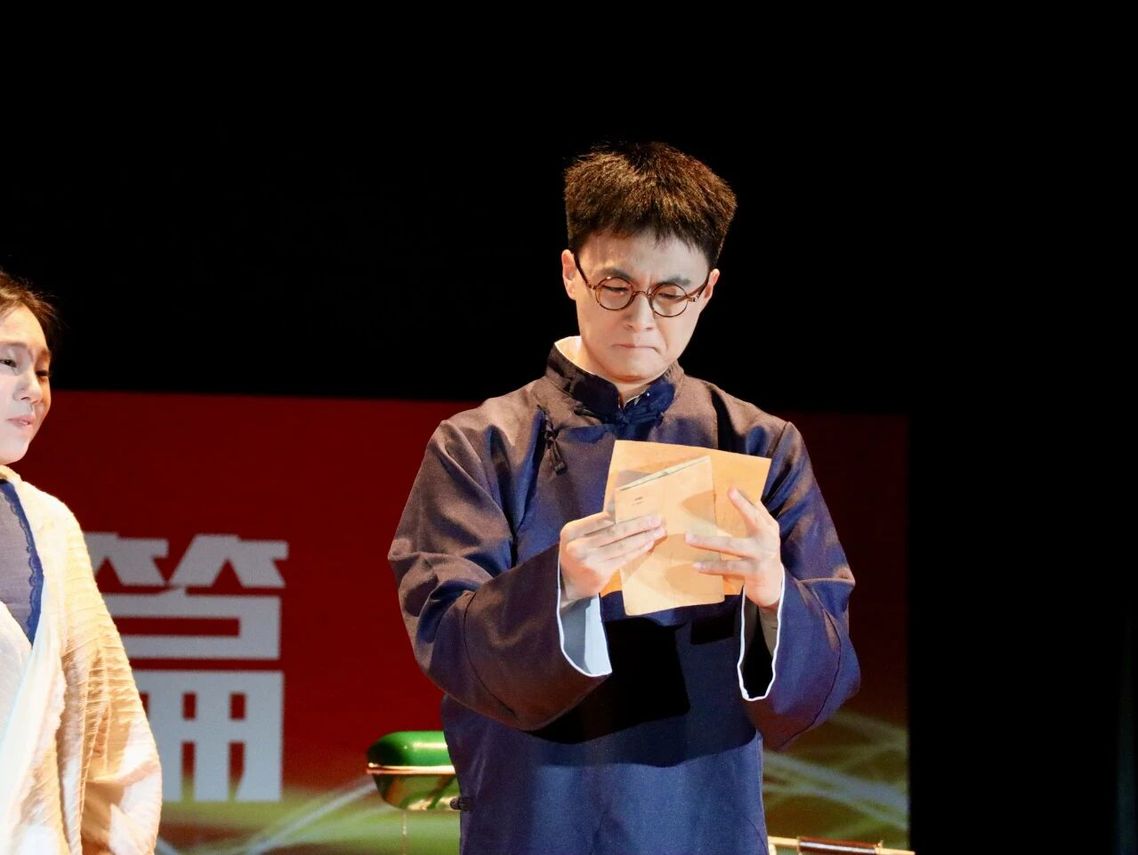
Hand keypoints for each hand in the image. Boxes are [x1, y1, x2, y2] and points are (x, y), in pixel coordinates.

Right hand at [560, 511, 665, 604]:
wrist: (566, 582)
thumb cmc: (577, 552)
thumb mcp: (578, 535)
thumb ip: (596, 524)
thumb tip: (623, 507)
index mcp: (572, 531)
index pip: (601, 518)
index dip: (623, 512)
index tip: (641, 507)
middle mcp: (579, 545)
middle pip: (615, 531)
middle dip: (639, 524)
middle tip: (657, 519)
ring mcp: (590, 560)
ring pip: (622, 545)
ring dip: (643, 537)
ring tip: (658, 531)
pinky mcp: (601, 572)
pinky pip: (624, 558)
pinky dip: (638, 550)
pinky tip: (648, 543)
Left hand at [685, 486, 783, 609]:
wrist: (774, 586)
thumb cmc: (763, 554)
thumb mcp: (765, 535)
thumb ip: (757, 517)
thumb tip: (743, 494)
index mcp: (769, 528)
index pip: (758, 509)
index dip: (746, 499)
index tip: (732, 488)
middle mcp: (768, 539)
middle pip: (752, 519)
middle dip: (742, 505)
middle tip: (728, 492)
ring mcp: (760, 556)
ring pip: (731, 545)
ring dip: (707, 542)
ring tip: (688, 538)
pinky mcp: (753, 572)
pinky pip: (728, 567)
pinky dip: (711, 567)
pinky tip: (696, 566)